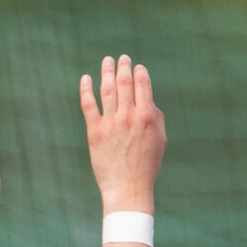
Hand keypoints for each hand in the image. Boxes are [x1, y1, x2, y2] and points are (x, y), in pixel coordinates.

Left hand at [80, 55, 166, 214]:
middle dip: (123, 67)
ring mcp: (111, 123)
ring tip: (107, 61)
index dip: (140, 72)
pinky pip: (88, 105)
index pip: (143, 85)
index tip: (137, 67)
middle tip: (122, 58)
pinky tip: (86, 78)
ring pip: (107, 90)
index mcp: (147, 117)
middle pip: (124, 83)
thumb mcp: (160, 141)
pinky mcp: (95, 132)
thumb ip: (156, 117)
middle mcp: (129, 117)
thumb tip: (148, 99)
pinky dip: (86, 89)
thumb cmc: (147, 166)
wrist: (128, 188)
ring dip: (106, 72)